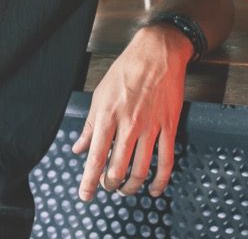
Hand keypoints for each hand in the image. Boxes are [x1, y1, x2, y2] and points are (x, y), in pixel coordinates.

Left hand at [72, 24, 190, 199]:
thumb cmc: (127, 69)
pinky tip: (154, 189)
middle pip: (117, 169)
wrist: (157, 52)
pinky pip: (166, 160)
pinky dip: (160, 180)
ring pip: (140, 170)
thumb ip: (90, 126)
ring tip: (125, 189)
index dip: (89, 182)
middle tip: (106, 186)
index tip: (85, 195)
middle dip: (109, 185)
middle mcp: (128, 125)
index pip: (95, 158)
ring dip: (131, 186)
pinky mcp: (168, 126)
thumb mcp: (100, 94)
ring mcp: (150, 127)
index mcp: (108, 116)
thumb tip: (79, 147)